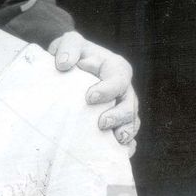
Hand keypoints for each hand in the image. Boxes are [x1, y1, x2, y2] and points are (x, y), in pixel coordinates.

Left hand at [49, 32, 138, 150]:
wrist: (67, 67)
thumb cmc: (70, 53)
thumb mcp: (68, 42)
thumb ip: (68, 48)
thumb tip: (63, 65)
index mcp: (115, 68)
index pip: (119, 79)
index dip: (108, 89)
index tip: (89, 97)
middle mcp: (123, 89)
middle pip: (129, 104)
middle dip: (118, 116)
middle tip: (100, 123)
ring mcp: (121, 107)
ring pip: (132, 122)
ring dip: (126, 132)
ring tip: (116, 140)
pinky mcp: (116, 122)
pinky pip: (128, 136)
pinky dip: (127, 145)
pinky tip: (120, 153)